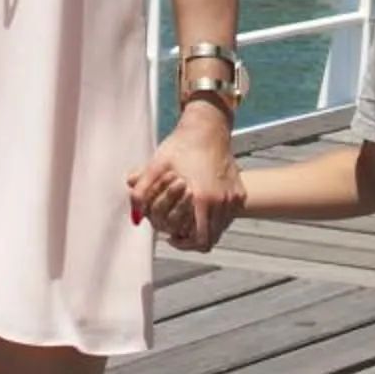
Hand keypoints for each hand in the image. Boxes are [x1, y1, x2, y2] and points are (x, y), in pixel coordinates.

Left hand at [127, 108, 242, 251]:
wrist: (207, 128)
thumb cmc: (183, 145)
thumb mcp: (156, 166)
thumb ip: (141, 192)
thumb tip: (134, 215)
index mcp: (203, 198)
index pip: (200, 240)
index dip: (185, 245)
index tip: (173, 238)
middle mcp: (222, 201)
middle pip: (211, 238)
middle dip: (193, 238)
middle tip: (179, 230)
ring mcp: (233, 197)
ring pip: (221, 228)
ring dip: (205, 228)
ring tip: (189, 217)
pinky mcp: (240, 192)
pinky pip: (229, 216)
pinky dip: (216, 218)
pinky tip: (202, 206)